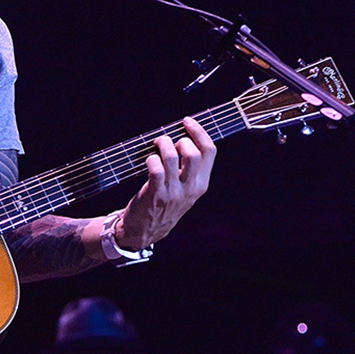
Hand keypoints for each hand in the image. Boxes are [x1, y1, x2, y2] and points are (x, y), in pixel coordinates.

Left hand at [115, 116, 214, 248]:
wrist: (144, 231)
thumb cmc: (163, 204)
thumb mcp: (184, 190)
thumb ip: (188, 169)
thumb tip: (182, 136)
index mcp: (201, 184)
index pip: (210, 151)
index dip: (199, 132)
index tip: (187, 121)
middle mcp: (190, 188)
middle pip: (194, 153)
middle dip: (180, 138)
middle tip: (169, 140)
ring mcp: (173, 192)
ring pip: (173, 157)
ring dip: (162, 144)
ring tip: (157, 145)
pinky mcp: (155, 193)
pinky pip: (155, 168)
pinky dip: (151, 158)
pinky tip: (148, 160)